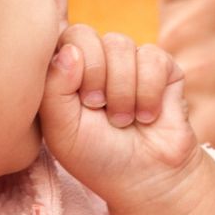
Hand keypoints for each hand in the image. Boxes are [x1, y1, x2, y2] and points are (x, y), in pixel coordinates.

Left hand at [40, 24, 200, 213]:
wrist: (146, 178)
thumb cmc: (97, 157)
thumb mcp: (61, 130)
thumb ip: (53, 88)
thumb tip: (69, 50)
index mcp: (66, 70)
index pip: (59, 37)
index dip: (71, 66)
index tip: (81, 103)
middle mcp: (96, 59)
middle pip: (88, 35)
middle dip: (96, 79)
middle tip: (101, 110)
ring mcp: (129, 60)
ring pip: (121, 45)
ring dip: (123, 92)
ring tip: (124, 120)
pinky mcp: (161, 65)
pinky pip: (152, 57)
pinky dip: (149, 93)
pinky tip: (148, 115)